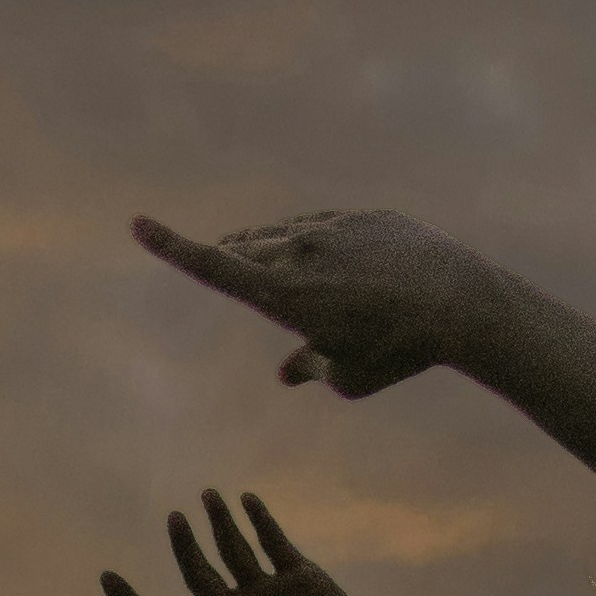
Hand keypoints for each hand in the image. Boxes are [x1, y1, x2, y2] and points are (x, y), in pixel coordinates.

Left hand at [98, 488, 408, 595]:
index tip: (107, 576)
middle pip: (196, 574)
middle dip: (182, 546)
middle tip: (175, 518)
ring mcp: (268, 595)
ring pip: (233, 550)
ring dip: (220, 522)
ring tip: (210, 497)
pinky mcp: (301, 579)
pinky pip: (273, 542)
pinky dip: (260, 520)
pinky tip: (247, 502)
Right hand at [132, 203, 489, 397]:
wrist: (457, 302)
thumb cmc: (398, 352)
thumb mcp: (348, 378)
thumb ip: (309, 368)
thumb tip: (286, 372)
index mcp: (282, 293)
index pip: (214, 266)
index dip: (172, 247)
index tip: (138, 224)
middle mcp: (299, 250)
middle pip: (245, 248)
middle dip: (230, 257)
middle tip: (218, 257)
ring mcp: (333, 227)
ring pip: (282, 233)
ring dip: (269, 248)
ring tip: (268, 259)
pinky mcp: (365, 217)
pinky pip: (325, 226)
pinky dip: (315, 244)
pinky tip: (330, 259)